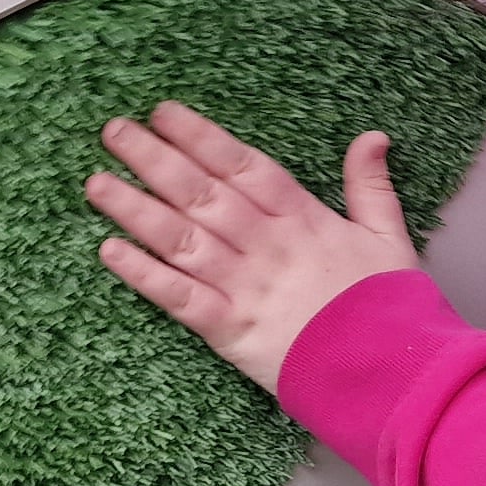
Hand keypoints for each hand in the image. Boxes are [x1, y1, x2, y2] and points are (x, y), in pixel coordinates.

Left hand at [87, 102, 421, 393]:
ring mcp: (245, 287)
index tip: (163, 113)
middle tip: (114, 132)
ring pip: (181, 239)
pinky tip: (110, 251)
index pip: (242, 166)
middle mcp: (267, 246)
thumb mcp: (389, 238)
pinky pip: (179, 298)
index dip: (201, 137)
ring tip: (97, 183)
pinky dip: (144, 275)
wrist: (387, 373)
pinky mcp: (231, 331)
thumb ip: (370, 186)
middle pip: (201, 193)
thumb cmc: (387, 308)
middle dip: (154, 159)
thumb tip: (371, 136)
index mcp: (303, 220)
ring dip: (135, 209)